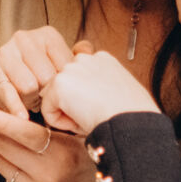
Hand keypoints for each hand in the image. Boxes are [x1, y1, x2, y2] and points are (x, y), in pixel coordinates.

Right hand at [0, 27, 76, 117]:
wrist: (9, 79)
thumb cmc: (42, 72)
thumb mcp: (63, 62)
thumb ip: (79, 56)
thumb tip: (89, 52)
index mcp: (47, 35)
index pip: (65, 66)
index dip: (66, 83)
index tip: (65, 89)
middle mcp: (25, 39)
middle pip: (47, 77)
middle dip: (49, 93)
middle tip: (48, 98)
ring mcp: (7, 54)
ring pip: (29, 86)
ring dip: (34, 100)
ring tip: (35, 99)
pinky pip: (8, 94)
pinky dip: (16, 107)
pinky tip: (23, 116)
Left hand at [0, 104, 100, 181]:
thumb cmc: (96, 156)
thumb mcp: (83, 132)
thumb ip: (58, 117)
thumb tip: (31, 95)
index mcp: (64, 152)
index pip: (27, 135)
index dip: (2, 122)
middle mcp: (49, 174)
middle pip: (5, 148)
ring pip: (3, 161)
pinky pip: (10, 175)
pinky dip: (5, 159)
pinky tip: (9, 150)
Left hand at [42, 49, 160, 134]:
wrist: (132, 122)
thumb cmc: (132, 115)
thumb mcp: (120, 94)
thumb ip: (100, 89)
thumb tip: (84, 101)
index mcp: (102, 59)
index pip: (79, 79)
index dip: (86, 100)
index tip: (102, 110)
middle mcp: (85, 59)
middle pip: (64, 88)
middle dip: (73, 105)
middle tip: (95, 116)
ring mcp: (71, 69)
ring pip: (55, 99)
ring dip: (67, 113)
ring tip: (90, 119)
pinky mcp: (59, 84)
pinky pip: (48, 110)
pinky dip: (61, 123)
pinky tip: (81, 122)